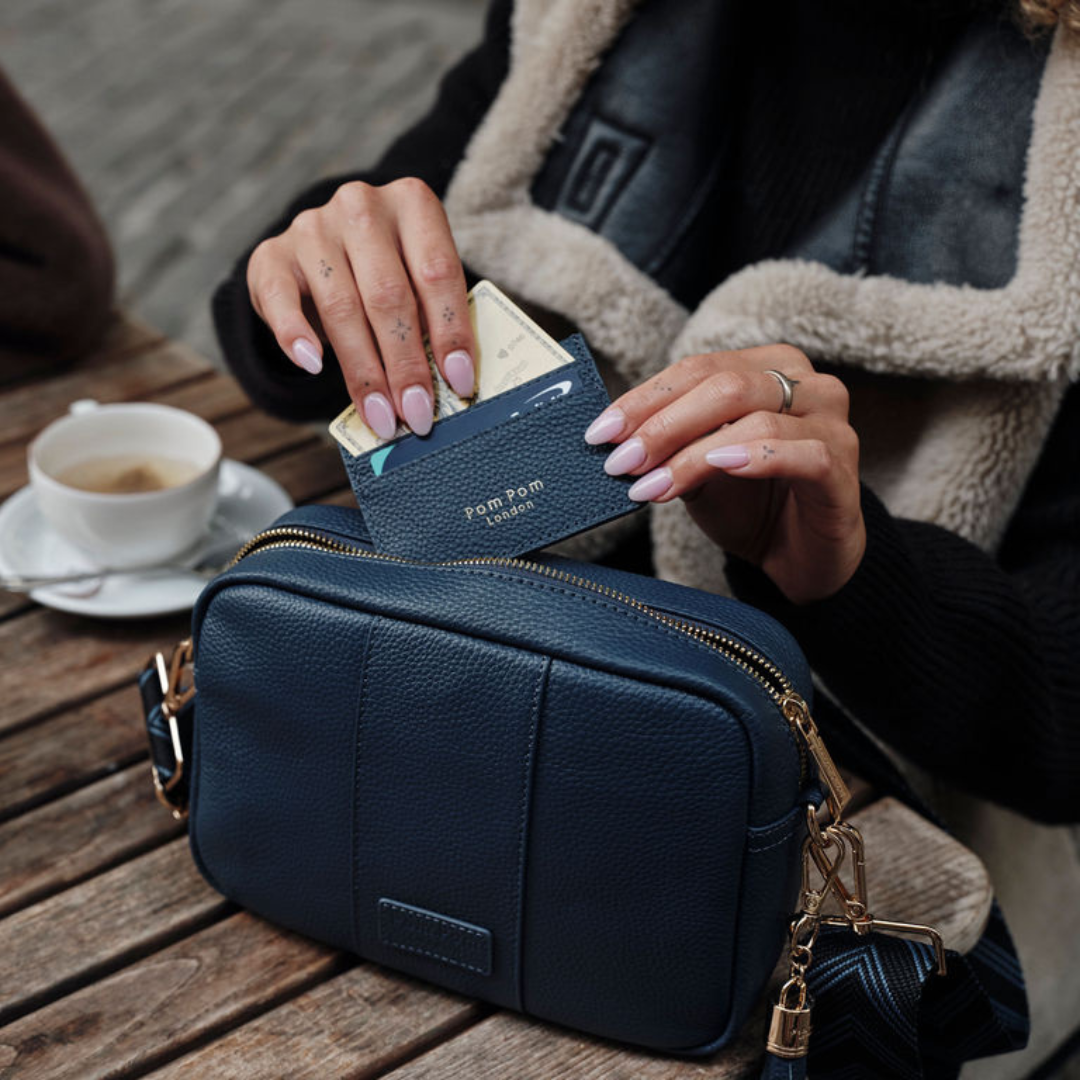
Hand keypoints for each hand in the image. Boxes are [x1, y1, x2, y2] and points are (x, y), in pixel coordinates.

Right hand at [246, 178, 476, 436]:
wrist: (326, 249)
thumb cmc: (390, 273)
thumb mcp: (420, 281)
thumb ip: (434, 319)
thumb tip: (451, 385)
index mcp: (413, 204)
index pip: (437, 272)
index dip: (450, 332)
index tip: (459, 383)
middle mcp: (361, 206)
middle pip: (388, 295)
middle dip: (405, 364)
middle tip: (417, 414)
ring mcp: (313, 227)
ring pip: (341, 308)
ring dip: (364, 371)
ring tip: (381, 415)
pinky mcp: (272, 254)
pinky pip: (281, 300)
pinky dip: (296, 336)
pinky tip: (314, 366)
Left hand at [584, 345, 864, 603]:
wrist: (798, 558)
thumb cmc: (750, 505)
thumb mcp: (697, 468)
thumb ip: (667, 445)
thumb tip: (612, 437)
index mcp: (769, 368)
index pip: (697, 369)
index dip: (644, 399)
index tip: (600, 433)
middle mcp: (808, 384)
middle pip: (724, 386)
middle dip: (663, 425)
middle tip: (621, 461)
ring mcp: (832, 424)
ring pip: (756, 418)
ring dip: (694, 453)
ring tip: (653, 484)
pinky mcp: (843, 469)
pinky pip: (804, 453)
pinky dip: (757, 457)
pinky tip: (721, 467)